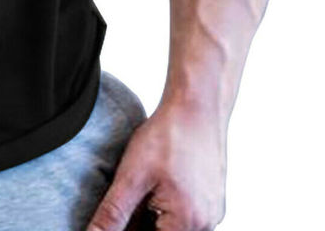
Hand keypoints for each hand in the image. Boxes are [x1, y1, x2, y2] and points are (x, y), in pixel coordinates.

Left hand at [85, 98, 227, 230]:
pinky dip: (165, 206)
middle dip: (140, 221)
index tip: (125, 208)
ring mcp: (211, 213)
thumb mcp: (132, 176)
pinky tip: (154, 184)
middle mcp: (205, 225)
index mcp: (187, 224)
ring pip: (172, 225)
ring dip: (152, 215)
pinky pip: (185, 215)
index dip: (128, 228)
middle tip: (131, 194)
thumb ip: (113, 214)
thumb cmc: (167, 136)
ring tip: (141, 187)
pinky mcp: (212, 201)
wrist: (198, 107)